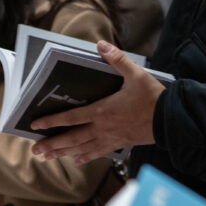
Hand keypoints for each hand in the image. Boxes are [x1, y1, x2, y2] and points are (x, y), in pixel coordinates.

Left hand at [29, 41, 163, 163]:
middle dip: (52, 144)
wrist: (170, 119)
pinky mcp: (118, 144)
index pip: (71, 117)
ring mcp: (109, 138)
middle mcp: (102, 128)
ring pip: (81, 149)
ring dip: (62, 153)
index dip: (51, 121)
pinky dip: (85, 157)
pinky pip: (97, 153)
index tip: (35, 125)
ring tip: (47, 157)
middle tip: (35, 150)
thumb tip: (101, 45)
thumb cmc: (152, 97)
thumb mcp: (135, 74)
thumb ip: (116, 59)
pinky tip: (75, 160)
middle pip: (71, 138)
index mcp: (102, 111)